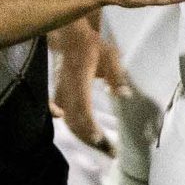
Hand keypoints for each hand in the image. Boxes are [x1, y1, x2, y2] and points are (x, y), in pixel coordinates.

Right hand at [50, 16, 112, 151]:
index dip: (89, 125)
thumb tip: (125, 95)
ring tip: (101, 147)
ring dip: (83, 135)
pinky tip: (79, 133)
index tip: (100, 139)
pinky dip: (68, 124)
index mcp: (79, 78)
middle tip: (109, 152)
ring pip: (68, 119)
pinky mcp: (59, 92)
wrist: (70, 33)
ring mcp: (61, 91)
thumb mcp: (110, 55)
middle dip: (90, 139)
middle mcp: (67, 87)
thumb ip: (117, 75)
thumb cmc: (92, 44)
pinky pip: (61, 112)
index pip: (81, 107)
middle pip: (74, 119)